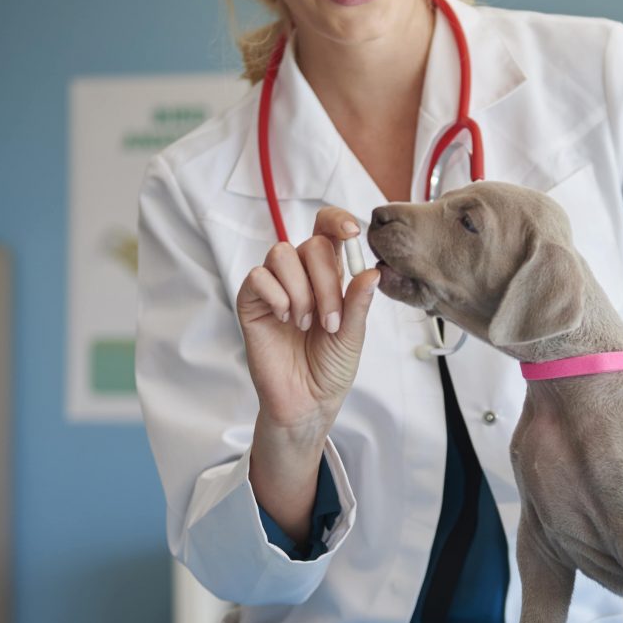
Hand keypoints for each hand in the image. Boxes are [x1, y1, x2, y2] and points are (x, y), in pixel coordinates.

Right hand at [237, 206, 381, 436]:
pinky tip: (285, 319)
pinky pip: (258, 277)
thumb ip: (357, 303)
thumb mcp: (352, 335)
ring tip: (306, 325)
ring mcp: (274, 287)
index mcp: (329, 276)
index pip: (329, 230)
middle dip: (325, 282)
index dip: (338, 221)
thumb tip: (371, 271)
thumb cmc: (330, 368)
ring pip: (282, 254)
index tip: (353, 232)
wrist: (306, 402)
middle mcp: (301, 275)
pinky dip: (276, 295)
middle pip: (311, 244)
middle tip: (330, 322)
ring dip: (301, 291)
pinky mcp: (251, 302)